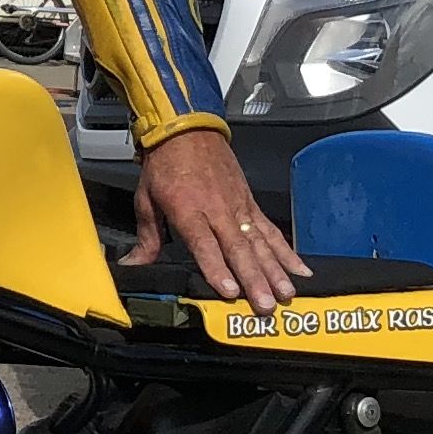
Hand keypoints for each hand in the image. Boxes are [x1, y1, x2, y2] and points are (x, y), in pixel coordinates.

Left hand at [125, 127, 300, 310]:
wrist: (186, 128)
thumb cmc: (165, 164)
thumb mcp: (146, 199)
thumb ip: (146, 238)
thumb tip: (133, 265)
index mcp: (189, 210)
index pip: (204, 244)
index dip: (217, 268)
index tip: (229, 290)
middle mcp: (218, 211)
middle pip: (239, 249)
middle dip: (254, 279)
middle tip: (266, 304)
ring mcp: (238, 208)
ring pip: (260, 243)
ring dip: (275, 270)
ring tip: (286, 293)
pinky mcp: (249, 204)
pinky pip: (270, 230)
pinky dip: (286, 251)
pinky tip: (299, 270)